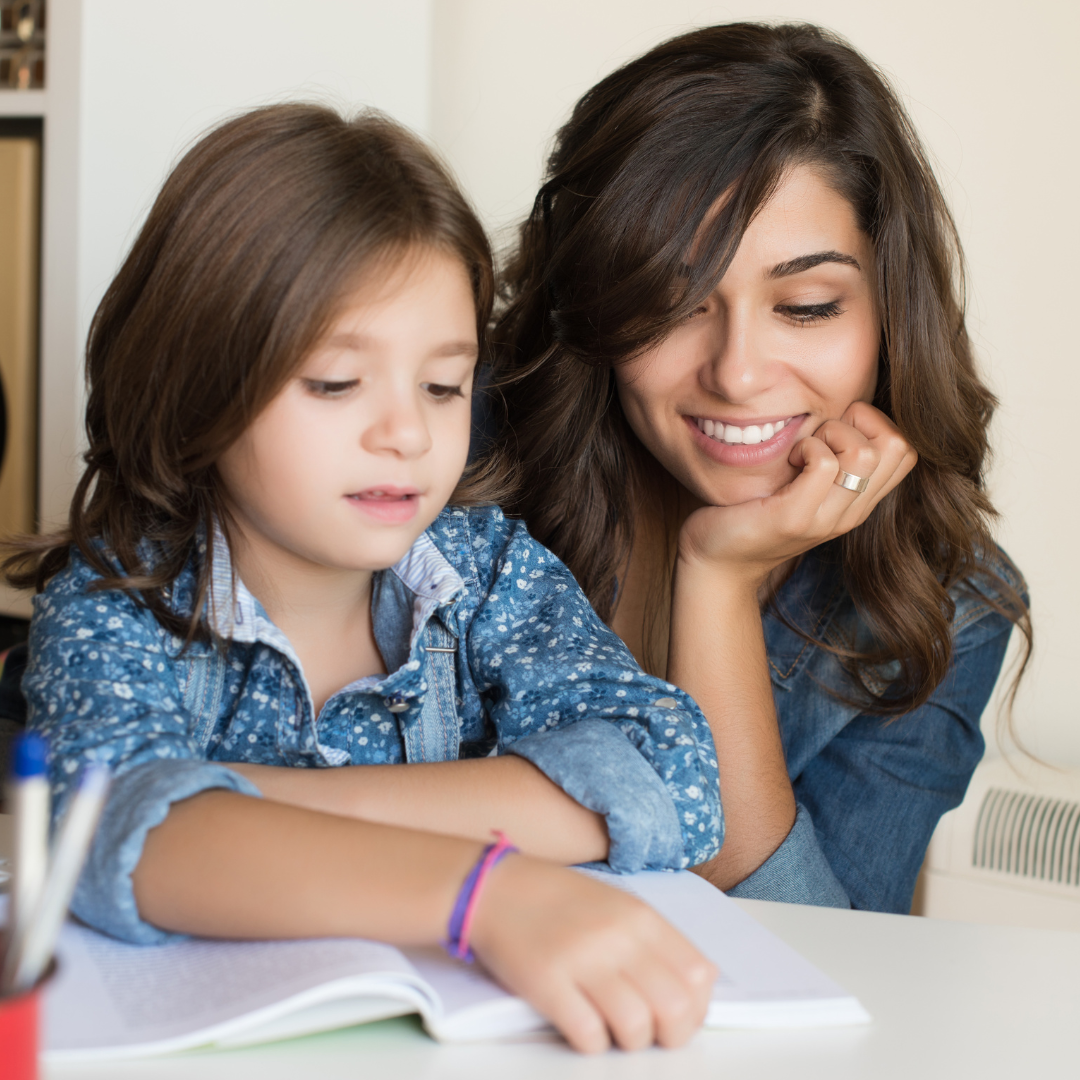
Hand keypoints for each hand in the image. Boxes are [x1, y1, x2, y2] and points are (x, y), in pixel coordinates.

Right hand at [470, 856, 715, 1052]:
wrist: (496, 888)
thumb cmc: (558, 900)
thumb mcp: (616, 905)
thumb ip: (654, 941)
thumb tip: (693, 989)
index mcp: (640, 916)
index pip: (698, 975)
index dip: (696, 1008)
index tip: (679, 1017)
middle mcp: (617, 936)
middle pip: (675, 1007)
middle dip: (670, 1034)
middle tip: (651, 1034)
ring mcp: (582, 960)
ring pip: (636, 1027)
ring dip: (630, 1041)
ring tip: (614, 1030)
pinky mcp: (547, 983)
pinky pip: (589, 1035)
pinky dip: (593, 1043)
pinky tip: (584, 1027)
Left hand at [678, 402, 916, 588]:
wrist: (718, 564)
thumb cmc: (754, 513)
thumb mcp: (804, 487)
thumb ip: (831, 461)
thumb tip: (842, 411)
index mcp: (858, 503)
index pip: (907, 450)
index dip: (876, 424)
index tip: (834, 431)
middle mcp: (851, 513)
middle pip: (898, 446)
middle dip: (859, 422)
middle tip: (820, 435)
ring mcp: (826, 519)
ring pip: (865, 454)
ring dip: (831, 434)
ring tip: (802, 449)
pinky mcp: (794, 518)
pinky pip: (823, 464)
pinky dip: (806, 448)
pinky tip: (787, 461)